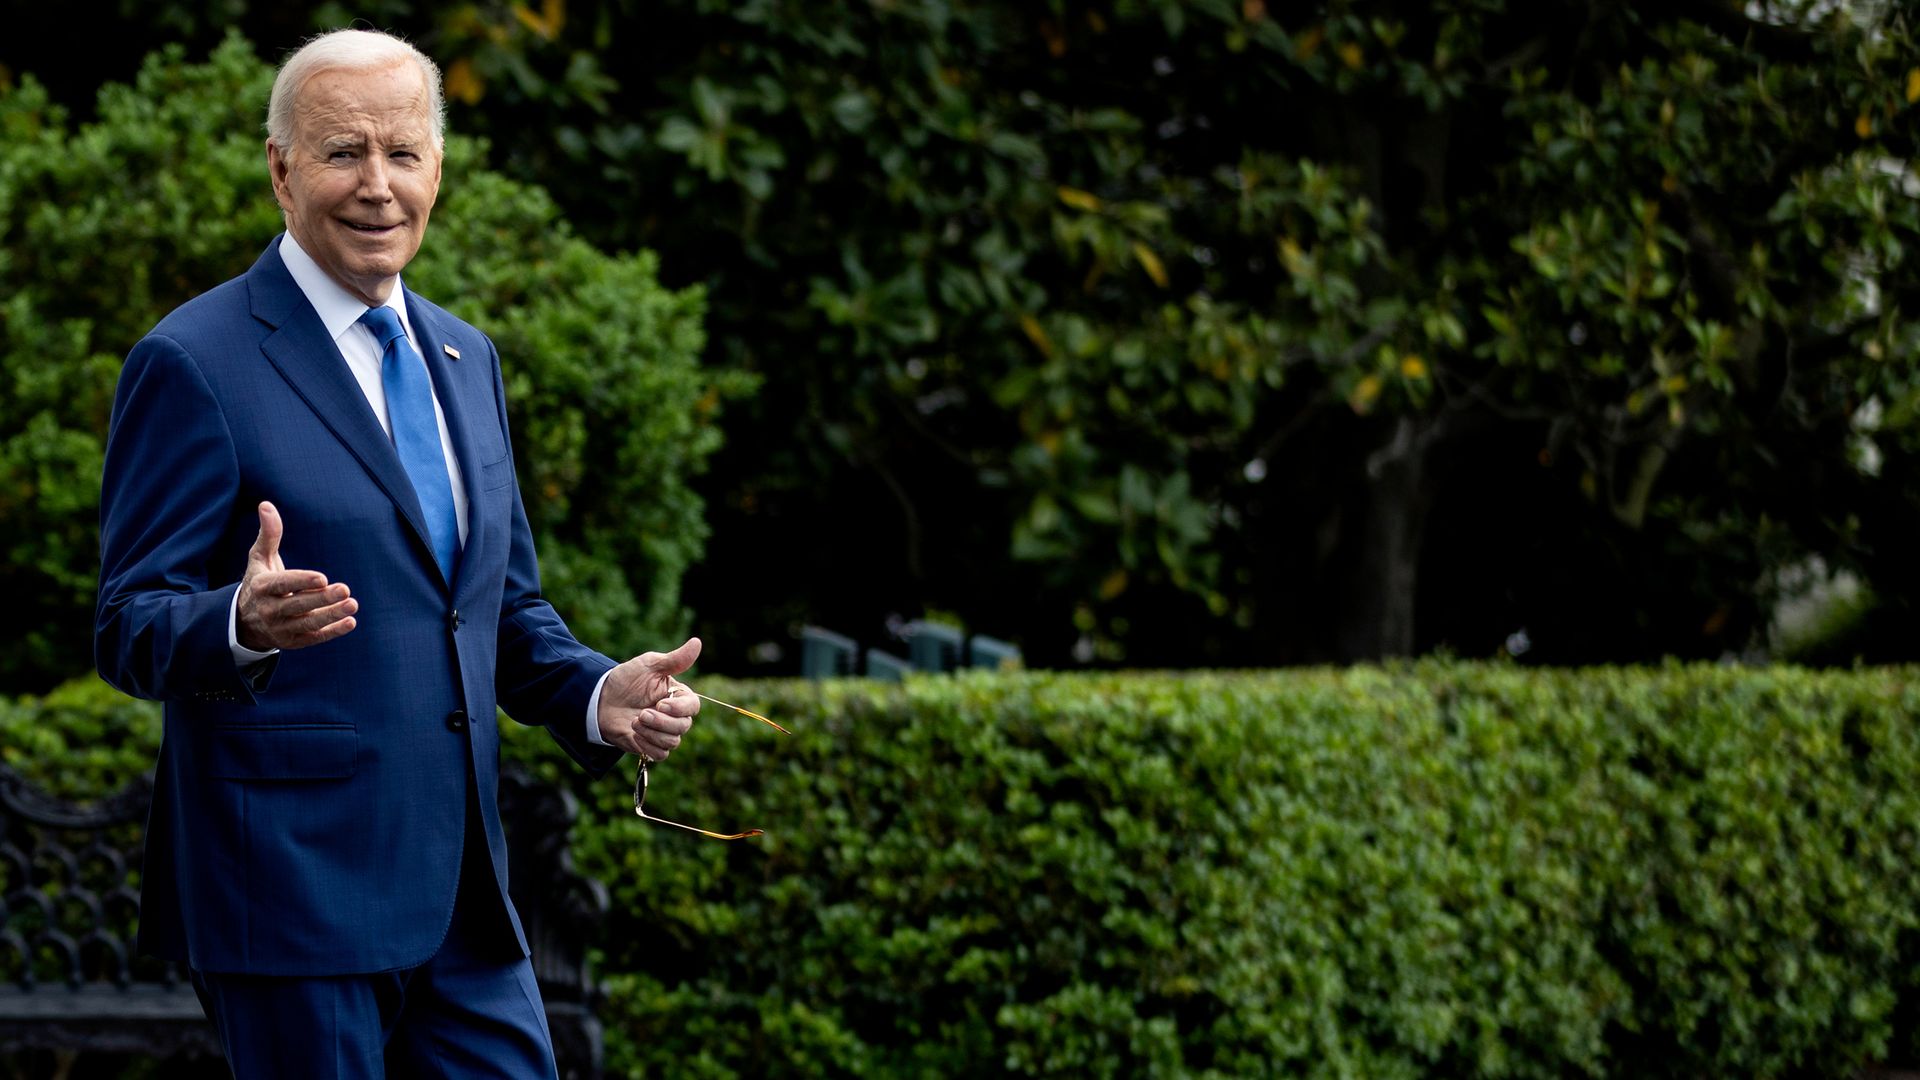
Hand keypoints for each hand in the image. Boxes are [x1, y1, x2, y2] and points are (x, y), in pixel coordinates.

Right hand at [235, 501, 357, 650]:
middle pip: (298, 605)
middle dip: (322, 599)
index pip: (283, 584)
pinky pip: (313, 638)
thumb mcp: (259, 558)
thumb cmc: (259, 581)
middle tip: (346, 589)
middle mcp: (269, 610)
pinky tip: (350, 622)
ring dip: (331, 615)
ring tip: (353, 605)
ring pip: (307, 624)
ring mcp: (280, 628)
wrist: (244, 621)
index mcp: (261, 587)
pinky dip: (331, 632)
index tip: (322, 577)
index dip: (302, 581)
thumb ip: (268, 534)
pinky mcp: (292, 642)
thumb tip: (266, 504)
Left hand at [597, 638, 703, 759]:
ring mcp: (662, 732)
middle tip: (641, 713)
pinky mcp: (650, 746)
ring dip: (652, 733)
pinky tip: (634, 734)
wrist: (600, 700)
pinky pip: (660, 754)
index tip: (661, 703)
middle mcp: (673, 716)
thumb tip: (697, 642)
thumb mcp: (649, 665)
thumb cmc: (625, 679)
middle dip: (661, 722)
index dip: (679, 708)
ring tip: (634, 722)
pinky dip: (647, 746)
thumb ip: (675, 659)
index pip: (693, 706)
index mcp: (677, 696)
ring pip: (672, 742)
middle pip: (683, 727)